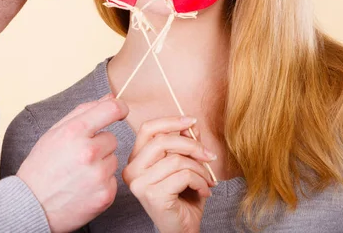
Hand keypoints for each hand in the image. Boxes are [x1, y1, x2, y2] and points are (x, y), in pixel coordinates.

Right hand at [17, 94, 128, 232]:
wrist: (31, 206)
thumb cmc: (42, 166)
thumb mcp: (55, 132)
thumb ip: (84, 111)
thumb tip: (111, 97)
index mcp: (74, 132)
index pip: (111, 109)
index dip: (120, 108)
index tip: (120, 110)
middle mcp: (88, 152)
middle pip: (112, 139)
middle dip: (99, 145)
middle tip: (78, 158)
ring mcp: (98, 175)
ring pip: (113, 160)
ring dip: (100, 165)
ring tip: (78, 174)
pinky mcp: (105, 195)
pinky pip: (113, 180)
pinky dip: (102, 183)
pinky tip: (83, 187)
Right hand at [122, 116, 216, 232]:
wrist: (182, 229)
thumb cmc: (183, 198)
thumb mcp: (186, 165)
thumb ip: (186, 144)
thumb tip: (191, 125)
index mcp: (136, 159)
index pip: (148, 129)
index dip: (171, 121)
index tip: (192, 122)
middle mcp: (132, 170)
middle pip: (163, 140)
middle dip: (192, 146)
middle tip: (209, 156)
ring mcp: (139, 183)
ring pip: (176, 159)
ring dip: (200, 169)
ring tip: (207, 180)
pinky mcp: (152, 195)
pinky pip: (183, 176)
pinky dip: (200, 181)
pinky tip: (204, 191)